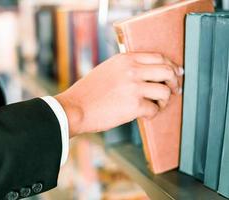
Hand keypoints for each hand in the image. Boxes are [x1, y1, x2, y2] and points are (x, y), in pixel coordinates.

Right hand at [55, 53, 182, 137]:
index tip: (175, 73)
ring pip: (165, 91)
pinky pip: (154, 109)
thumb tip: (146, 74)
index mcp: (125, 59)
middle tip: (175, 90)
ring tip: (157, 105)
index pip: (158, 57)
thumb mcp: (106, 70)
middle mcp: (131, 70)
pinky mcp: (134, 105)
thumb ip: (126, 67)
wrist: (75, 108)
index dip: (171, 66)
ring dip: (164, 100)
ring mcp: (133, 87)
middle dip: (175, 82)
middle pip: (167, 71)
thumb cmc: (88, 92)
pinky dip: (152, 114)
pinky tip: (144, 115)